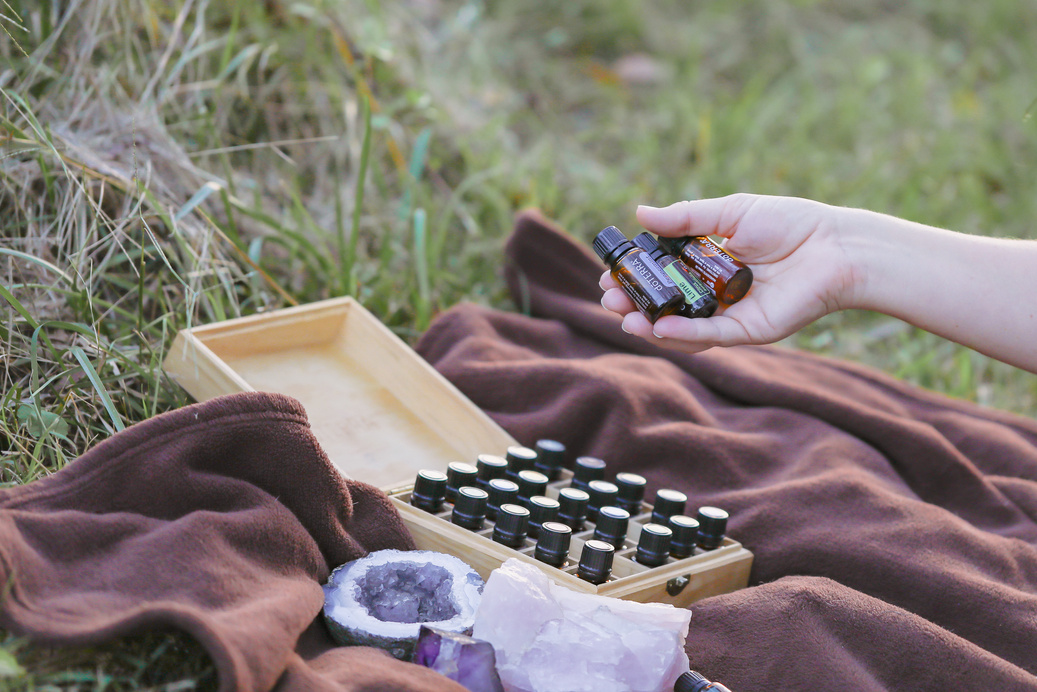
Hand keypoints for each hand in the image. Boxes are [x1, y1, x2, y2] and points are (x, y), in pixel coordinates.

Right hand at [599, 193, 859, 352]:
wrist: (836, 246)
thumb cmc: (790, 223)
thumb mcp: (730, 212)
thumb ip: (686, 219)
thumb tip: (640, 213)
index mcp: (707, 264)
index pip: (660, 277)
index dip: (634, 280)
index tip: (609, 277)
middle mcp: (714, 293)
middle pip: (665, 306)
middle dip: (634, 307)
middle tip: (611, 302)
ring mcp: (729, 314)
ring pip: (682, 329)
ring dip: (651, 327)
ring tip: (627, 320)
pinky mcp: (748, 331)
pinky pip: (711, 335)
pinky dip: (684, 334)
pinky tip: (660, 327)